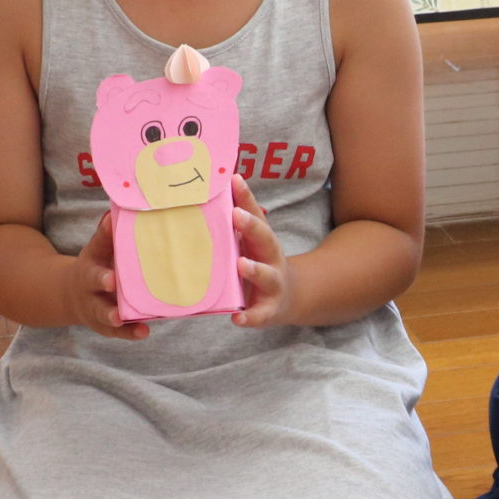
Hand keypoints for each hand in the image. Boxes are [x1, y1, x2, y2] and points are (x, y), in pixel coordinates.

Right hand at [67, 214, 147, 339]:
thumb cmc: (96, 266)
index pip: (95, 247)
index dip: (103, 238)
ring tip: (119, 317)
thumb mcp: (98, 250)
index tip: (110, 229)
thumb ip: (108, 235)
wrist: (72, 295)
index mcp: (90, 261)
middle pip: (93, 282)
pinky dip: (129, 332)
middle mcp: (89, 285)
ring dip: (110, 315)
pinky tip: (143, 332)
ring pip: (101, 311)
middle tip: (112, 281)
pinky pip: (116, 331)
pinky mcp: (104, 324)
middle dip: (101, 281)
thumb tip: (118, 210)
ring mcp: (95, 306)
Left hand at [230, 179, 291, 327]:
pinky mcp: (269, 309)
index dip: (245, 196)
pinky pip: (259, 314)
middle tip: (237, 215)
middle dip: (252, 226)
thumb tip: (208, 192)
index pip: (254, 213)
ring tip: (241, 264)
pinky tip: (237, 319)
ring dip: (254, 270)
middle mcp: (271, 257)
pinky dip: (250, 317)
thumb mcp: (250, 242)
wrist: (290, 297)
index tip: (234, 179)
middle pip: (265, 239)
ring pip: (266, 276)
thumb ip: (235, 224)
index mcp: (262, 238)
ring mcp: (273, 283)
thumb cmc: (260, 262)